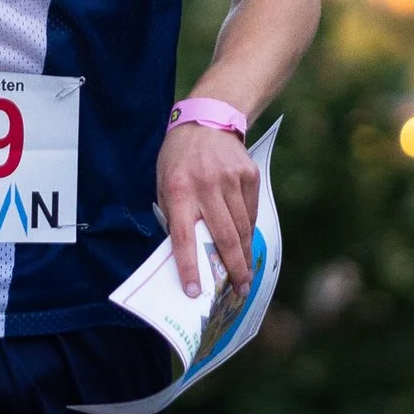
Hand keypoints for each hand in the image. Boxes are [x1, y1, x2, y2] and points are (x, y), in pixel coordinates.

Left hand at [157, 119, 257, 299]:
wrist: (207, 120)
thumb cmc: (178, 159)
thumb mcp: (163, 183)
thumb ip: (174, 215)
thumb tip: (189, 254)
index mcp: (178, 190)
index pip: (183, 237)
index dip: (189, 267)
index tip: (194, 292)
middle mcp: (206, 185)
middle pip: (224, 236)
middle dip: (233, 268)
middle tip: (239, 290)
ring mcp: (230, 179)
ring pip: (242, 227)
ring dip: (244, 254)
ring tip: (245, 275)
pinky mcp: (248, 175)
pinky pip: (250, 211)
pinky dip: (248, 229)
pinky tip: (245, 241)